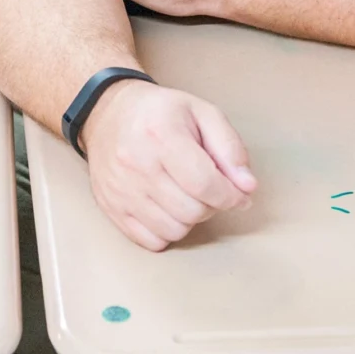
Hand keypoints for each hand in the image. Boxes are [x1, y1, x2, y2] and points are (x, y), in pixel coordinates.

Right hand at [82, 81, 255, 249]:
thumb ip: (230, 147)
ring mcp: (121, 188)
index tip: (237, 193)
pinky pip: (151, 241)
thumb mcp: (201, 112)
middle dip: (210, 204)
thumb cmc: (159, 112)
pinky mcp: (110, 206)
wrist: (107, 113)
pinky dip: (165, 231)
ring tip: (184, 195)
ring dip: (188, 218)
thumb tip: (247, 187)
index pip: (206, 184)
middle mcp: (136, 163)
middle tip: (206, 188)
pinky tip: (164, 207)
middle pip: (192, 211)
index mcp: (161, 134)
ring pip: (174, 230)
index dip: (231, 195)